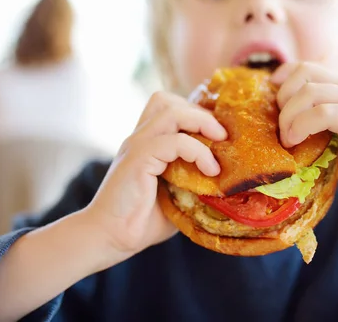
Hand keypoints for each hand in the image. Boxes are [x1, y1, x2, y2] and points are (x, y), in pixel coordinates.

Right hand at [84, 91, 226, 264]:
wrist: (110, 238)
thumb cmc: (142, 221)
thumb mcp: (177, 196)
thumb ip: (195, 181)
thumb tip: (227, 180)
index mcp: (147, 142)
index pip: (169, 107)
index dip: (196, 113)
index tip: (220, 134)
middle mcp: (140, 138)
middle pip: (168, 100)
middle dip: (201, 112)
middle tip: (222, 136)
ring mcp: (137, 145)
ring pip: (172, 111)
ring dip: (203, 123)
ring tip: (221, 144)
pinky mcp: (138, 158)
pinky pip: (175, 141)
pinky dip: (199, 152)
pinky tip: (211, 171)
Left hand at [271, 62, 337, 201]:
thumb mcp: (336, 145)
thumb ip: (314, 133)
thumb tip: (278, 138)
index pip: (305, 67)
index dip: (281, 79)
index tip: (270, 104)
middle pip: (303, 74)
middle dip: (281, 100)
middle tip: (279, 130)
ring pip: (310, 91)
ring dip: (289, 116)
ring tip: (287, 139)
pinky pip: (325, 112)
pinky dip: (303, 125)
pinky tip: (296, 142)